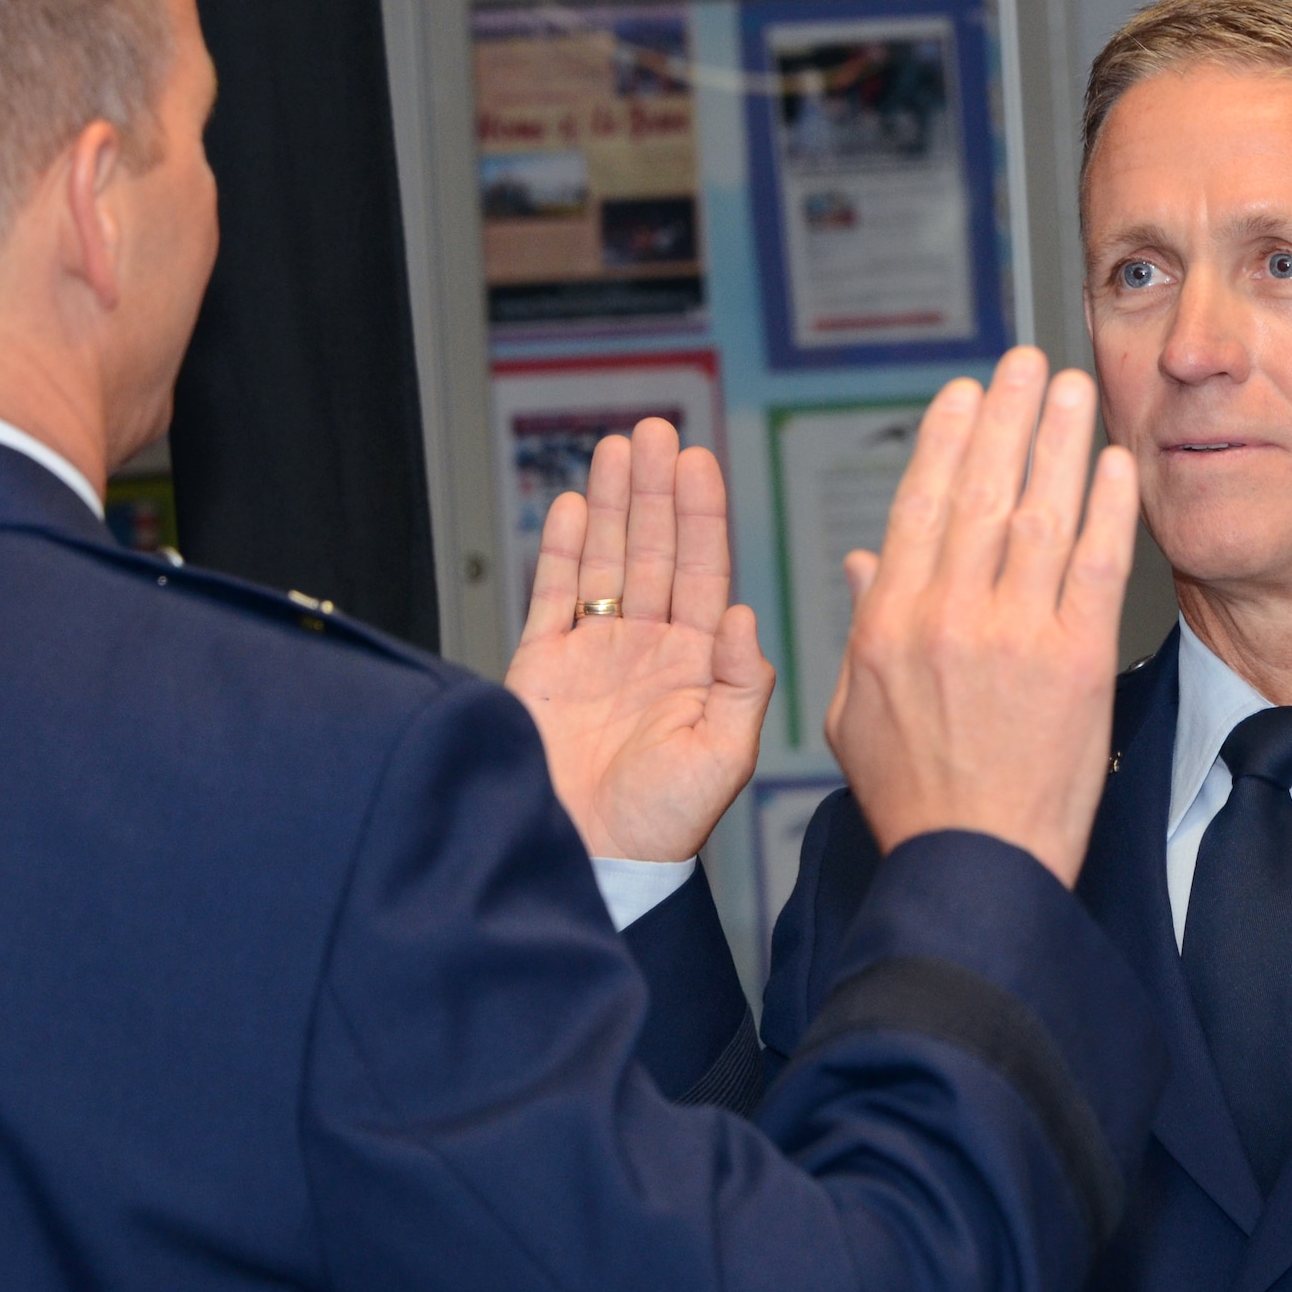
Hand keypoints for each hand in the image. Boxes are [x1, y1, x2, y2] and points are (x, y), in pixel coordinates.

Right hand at [505, 419, 773, 862]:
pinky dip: (562, 549)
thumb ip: (742, 683)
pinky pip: (555, 594)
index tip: (700, 462)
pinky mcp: (546, 664)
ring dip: (616, 503)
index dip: (703, 515)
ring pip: (608, 558)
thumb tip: (746, 615)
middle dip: (657, 490)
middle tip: (657, 431)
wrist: (590, 861)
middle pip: (657, 550)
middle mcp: (651, 648)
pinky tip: (574, 505)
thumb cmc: (663, 824)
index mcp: (700, 663)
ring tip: (619, 446)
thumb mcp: (723, 756)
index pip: (705, 571)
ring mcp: (598, 651)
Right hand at [824, 348, 1138, 887]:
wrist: (974, 866)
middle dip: (1005, 415)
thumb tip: (862, 560)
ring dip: (1057, 439)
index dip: (944, 438)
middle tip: (1025, 362)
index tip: (963, 394)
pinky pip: (1097, 565)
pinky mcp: (1076, 662)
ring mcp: (1013, 635)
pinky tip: (1114, 463)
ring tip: (1072, 387)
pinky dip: (1107, 508)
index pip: (918, 504)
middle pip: (979, 489)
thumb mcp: (853, 712)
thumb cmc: (915, 799)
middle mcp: (947, 616)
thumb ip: (860, 626)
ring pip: (1038, 512)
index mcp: (888, 623)